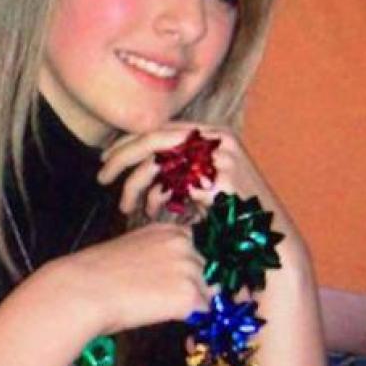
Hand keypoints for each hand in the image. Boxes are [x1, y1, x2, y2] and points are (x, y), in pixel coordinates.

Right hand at [60, 222, 211, 336]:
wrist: (83, 290)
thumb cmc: (95, 274)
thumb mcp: (129, 251)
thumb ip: (157, 257)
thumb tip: (179, 274)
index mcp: (166, 230)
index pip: (188, 247)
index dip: (176, 266)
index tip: (159, 277)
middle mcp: (182, 245)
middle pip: (199, 270)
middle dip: (183, 284)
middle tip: (150, 294)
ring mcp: (188, 269)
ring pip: (202, 292)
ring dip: (183, 302)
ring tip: (150, 304)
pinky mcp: (189, 296)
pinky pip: (202, 313)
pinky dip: (186, 318)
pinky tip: (159, 314)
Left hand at [97, 122, 307, 262]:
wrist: (264, 236)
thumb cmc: (230, 215)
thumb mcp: (201, 182)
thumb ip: (177, 168)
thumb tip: (140, 166)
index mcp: (213, 133)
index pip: (160, 128)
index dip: (129, 141)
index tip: (106, 157)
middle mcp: (217, 138)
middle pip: (154, 138)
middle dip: (122, 156)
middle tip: (101, 175)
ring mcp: (220, 156)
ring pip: (159, 163)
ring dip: (135, 185)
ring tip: (125, 206)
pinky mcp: (218, 178)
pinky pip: (172, 185)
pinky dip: (156, 198)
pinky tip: (150, 212)